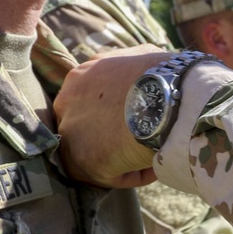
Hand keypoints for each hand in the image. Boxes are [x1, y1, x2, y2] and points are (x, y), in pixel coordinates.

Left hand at [54, 46, 169, 187]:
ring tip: (149, 158)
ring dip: (120, 160)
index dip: (110, 114)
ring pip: (94, 154)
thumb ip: (134, 66)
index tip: (134, 120)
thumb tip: (144, 73)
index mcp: (80, 76)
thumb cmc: (162, 76)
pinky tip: (152, 169)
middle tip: (138, 142)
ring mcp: (71, 131)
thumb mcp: (145, 57)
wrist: (166, 98)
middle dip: (109, 138)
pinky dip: (130, 175)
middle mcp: (67, 101)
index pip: (88, 101)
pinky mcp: (83, 160)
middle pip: (84, 128)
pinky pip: (107, 176)